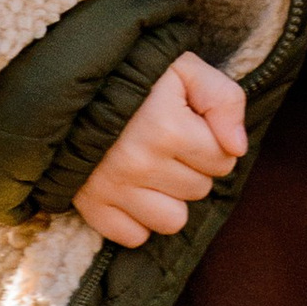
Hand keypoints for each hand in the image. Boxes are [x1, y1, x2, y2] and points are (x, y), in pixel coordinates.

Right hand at [71, 51, 246, 246]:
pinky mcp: (91, 206)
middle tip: (166, 142)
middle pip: (200, 190)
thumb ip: (224, 100)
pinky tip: (132, 189)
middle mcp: (140, 164)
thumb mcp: (186, 69)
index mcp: (168, 128)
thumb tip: (237, 148)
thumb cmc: (136, 73)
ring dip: (169, 198)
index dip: (212, 141)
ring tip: (152, 168)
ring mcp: (113, 189)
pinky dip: (137, 218)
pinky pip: (135, 236)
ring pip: (173, 220)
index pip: (223, 160)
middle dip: (191, 167)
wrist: (70, 83)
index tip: (189, 124)